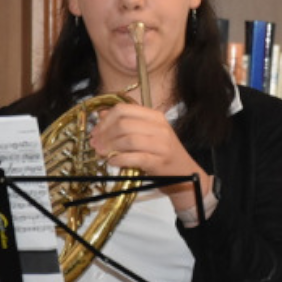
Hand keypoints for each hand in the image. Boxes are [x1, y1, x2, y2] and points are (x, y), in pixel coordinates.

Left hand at [88, 103, 209, 215]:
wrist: (185, 172)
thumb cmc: (164, 153)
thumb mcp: (147, 133)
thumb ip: (127, 123)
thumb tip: (102, 115)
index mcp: (155, 117)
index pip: (124, 109)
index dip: (105, 119)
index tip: (96, 131)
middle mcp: (159, 128)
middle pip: (123, 124)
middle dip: (104, 134)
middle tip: (95, 144)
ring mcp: (161, 144)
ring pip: (128, 139)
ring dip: (109, 147)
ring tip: (102, 153)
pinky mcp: (159, 161)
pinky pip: (134, 157)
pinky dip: (119, 159)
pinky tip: (112, 162)